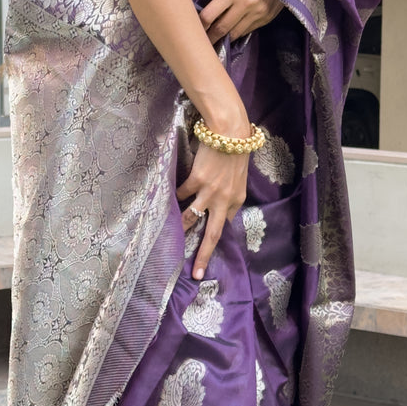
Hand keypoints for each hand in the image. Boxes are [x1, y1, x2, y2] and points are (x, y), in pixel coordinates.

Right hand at [176, 143, 248, 280]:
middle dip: (204, 255)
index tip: (207, 246)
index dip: (215, 233)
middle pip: (212, 234)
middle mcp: (224, 200)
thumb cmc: (237, 149)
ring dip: (181, 229)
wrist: (230, 132)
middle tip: (196, 273)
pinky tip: (167, 200)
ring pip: (191, 218)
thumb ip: (230, 192)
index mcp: (237, 199)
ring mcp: (209, 192)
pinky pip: (182, 195)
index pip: (225, 223)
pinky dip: (174, 198)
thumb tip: (220, 202)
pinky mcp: (196, 180)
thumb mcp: (239, 176)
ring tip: (171, 240)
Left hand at [200, 0, 283, 44]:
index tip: (194, 31)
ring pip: (234, 34)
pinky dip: (237, 34)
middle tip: (201, 43)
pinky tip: (231, 34)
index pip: (209, 15)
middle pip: (221, 28)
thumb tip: (205, 16)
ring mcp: (257, 13)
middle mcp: (245, 4)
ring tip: (215, 42)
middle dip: (210, 38)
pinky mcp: (266, 19)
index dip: (200, 26)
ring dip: (224, 39)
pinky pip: (247, 31)